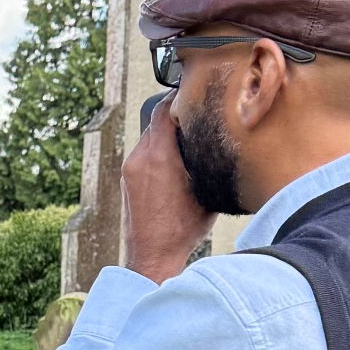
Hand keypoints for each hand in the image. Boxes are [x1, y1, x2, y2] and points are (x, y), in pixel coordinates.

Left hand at [122, 91, 216, 284]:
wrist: (152, 256)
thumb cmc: (181, 229)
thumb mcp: (205, 191)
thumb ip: (208, 162)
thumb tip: (222, 143)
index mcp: (159, 156)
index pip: (164, 109)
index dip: (179, 97)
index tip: (195, 93)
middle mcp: (139, 159)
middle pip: (155, 121)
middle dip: (175, 115)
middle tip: (196, 114)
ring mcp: (130, 170)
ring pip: (148, 137)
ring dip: (166, 134)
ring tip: (188, 138)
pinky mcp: (127, 180)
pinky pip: (143, 154)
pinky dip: (157, 151)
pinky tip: (175, 160)